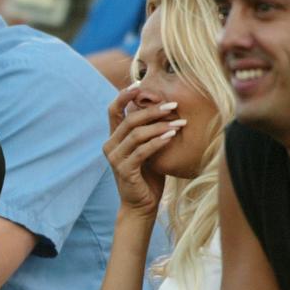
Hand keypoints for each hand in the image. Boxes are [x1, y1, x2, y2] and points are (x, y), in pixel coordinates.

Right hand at [103, 84, 178, 217]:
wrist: (140, 205)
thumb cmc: (147, 176)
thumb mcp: (146, 149)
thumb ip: (147, 131)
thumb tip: (164, 106)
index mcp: (114, 138)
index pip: (113, 110)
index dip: (123, 95)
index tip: (140, 84)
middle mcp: (110, 146)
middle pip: (129, 120)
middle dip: (152, 110)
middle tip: (173, 106)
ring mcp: (115, 159)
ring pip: (136, 134)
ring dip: (160, 126)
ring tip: (179, 124)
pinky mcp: (124, 170)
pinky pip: (142, 151)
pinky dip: (158, 142)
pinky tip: (171, 137)